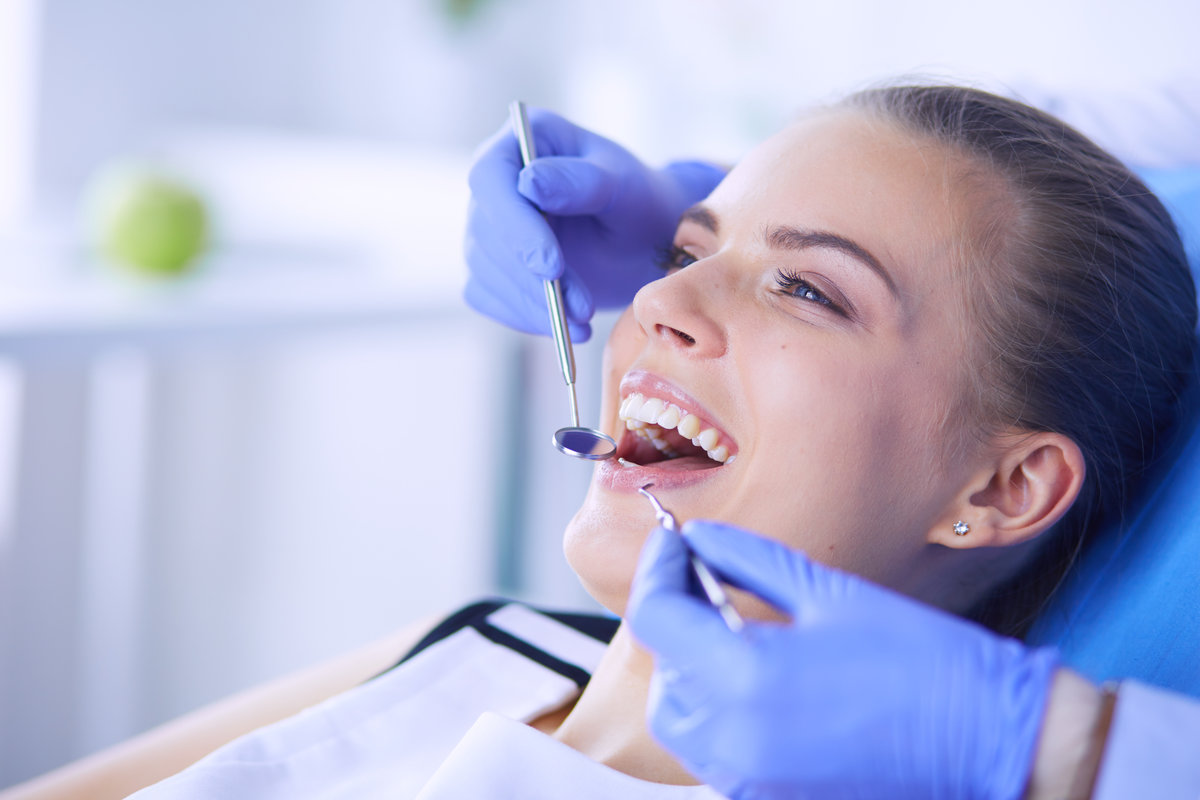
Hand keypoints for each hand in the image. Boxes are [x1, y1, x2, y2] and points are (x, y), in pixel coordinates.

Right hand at [463, 108, 724, 340]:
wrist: (642, 243)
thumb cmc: (636, 201)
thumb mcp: (622, 186)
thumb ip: (580, 181)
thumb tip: (528, 182)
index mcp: (522, 143)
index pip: (490, 179)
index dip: (514, 225)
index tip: (550, 267)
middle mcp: (495, 183)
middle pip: (485, 232)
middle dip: (532, 278)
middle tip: (581, 307)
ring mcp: (486, 227)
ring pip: (484, 271)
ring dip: (533, 304)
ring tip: (584, 318)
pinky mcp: (489, 267)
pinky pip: (488, 297)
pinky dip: (525, 317)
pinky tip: (565, 325)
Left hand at [626, 520, 1058, 799]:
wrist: (992, 740)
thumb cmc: (922, 661)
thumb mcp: (828, 593)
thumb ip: (747, 560)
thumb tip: (698, 537)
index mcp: (745, 679)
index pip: (654, 617)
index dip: (656, 568)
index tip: (672, 539)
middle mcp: (735, 740)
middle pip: (662, 670)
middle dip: (675, 618)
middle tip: (704, 576)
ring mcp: (750, 780)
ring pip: (681, 719)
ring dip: (691, 667)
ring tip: (733, 626)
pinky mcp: (770, 798)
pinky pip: (714, 751)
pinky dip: (718, 711)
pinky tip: (758, 676)